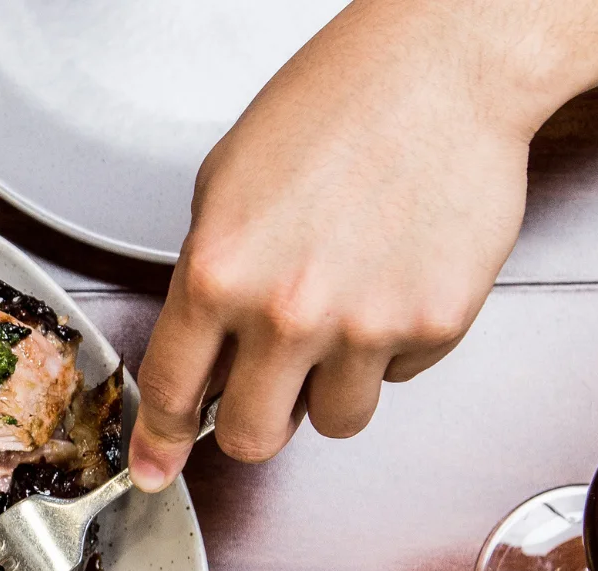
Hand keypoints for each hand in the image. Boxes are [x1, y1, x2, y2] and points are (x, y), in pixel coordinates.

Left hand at [127, 2, 538, 490]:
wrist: (441, 74)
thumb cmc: (333, 110)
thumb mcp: (225, 188)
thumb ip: (209, 278)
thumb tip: (203, 351)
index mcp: (217, 274)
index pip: (173, 389)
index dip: (159, 442)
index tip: (155, 469)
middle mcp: (284, 312)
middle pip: (253, 438)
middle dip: (256, 424)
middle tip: (270, 392)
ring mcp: (363, 327)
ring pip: (335, 421)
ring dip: (332, 388)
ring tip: (345, 315)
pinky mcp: (433, 326)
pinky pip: (400, 377)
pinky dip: (394, 346)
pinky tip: (394, 279)